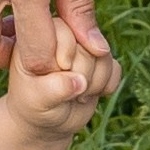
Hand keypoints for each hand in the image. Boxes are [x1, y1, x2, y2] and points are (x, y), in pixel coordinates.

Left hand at [5, 17, 122, 139]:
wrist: (48, 121)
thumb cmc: (34, 106)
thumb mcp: (36, 100)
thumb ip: (53, 89)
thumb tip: (80, 81)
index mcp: (37, 40)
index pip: (61, 29)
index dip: (67, 48)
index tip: (63, 67)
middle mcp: (60, 39)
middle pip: (86, 41)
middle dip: (81, 71)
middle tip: (66, 90)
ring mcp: (82, 48)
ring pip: (103, 54)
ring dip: (95, 81)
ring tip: (77, 95)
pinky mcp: (100, 61)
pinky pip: (115, 68)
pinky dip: (107, 85)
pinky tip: (90, 94)